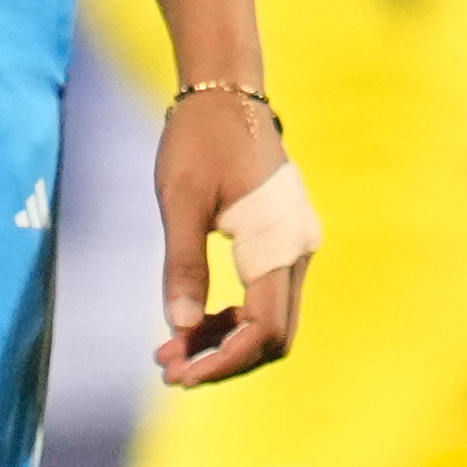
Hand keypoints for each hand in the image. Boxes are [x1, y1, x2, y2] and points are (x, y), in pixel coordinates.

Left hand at [152, 87, 300, 386]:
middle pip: (272, 335)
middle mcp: (297, 251)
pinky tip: (192, 323)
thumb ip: (183, 263)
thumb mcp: (181, 199)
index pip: (264, 329)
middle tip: (169, 369)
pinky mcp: (280, 242)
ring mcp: (293, 247)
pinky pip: (263, 298)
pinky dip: (230, 318)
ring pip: (268, 320)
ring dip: (223, 342)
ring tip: (170, 352)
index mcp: (280, 243)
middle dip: (222, 359)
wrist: (224, 92)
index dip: (224, 361)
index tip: (180, 374)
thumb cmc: (200, 139)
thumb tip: (179, 328)